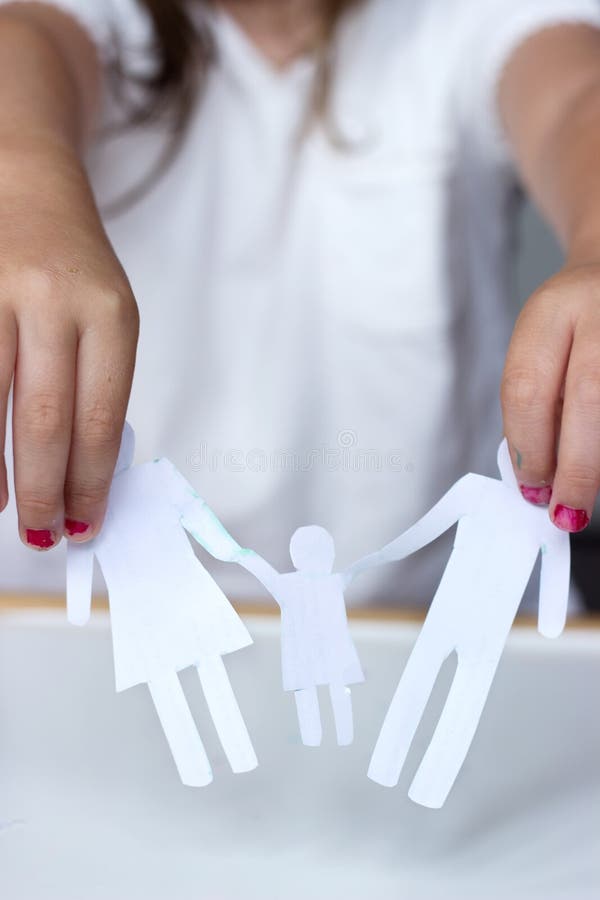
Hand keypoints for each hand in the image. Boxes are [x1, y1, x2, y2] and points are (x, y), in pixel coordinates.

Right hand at [0, 136, 138, 548]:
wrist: (24, 182)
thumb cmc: (73, 267)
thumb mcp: (108, 317)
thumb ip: (97, 384)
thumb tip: (82, 472)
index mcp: (110, 313)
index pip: (101, 416)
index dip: (91, 480)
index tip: (87, 522)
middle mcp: (54, 301)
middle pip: (45, 419)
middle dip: (45, 489)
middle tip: (44, 535)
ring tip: (2, 511)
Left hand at [501, 260, 599, 530]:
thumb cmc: (576, 323)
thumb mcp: (543, 346)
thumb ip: (537, 403)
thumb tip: (539, 478)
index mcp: (552, 308)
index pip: (527, 386)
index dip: (528, 448)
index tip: (531, 489)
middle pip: (590, 397)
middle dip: (578, 467)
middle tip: (566, 509)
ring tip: (589, 490)